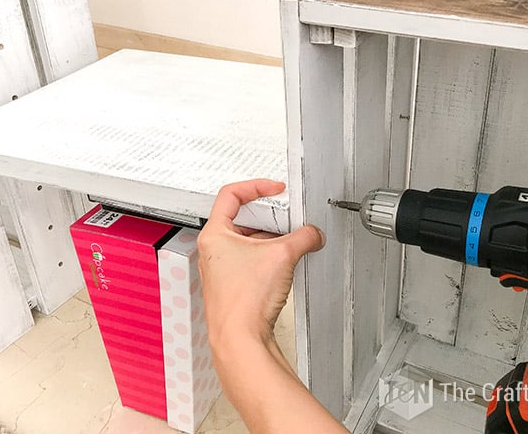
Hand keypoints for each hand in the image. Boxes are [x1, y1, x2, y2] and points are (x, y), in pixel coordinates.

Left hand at [197, 179, 324, 348]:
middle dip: (270, 216)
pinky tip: (287, 262)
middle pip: (242, 218)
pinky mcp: (234, 285)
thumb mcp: (283, 255)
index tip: (276, 190)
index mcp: (214, 234)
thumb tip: (313, 234)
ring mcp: (222, 269)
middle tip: (289, 217)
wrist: (240, 340)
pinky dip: (270, 256)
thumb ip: (304, 237)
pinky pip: (253, 260)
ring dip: (272, 238)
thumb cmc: (244, 301)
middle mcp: (214, 250)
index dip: (257, 186)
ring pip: (249, 240)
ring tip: (293, 241)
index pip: (231, 194)